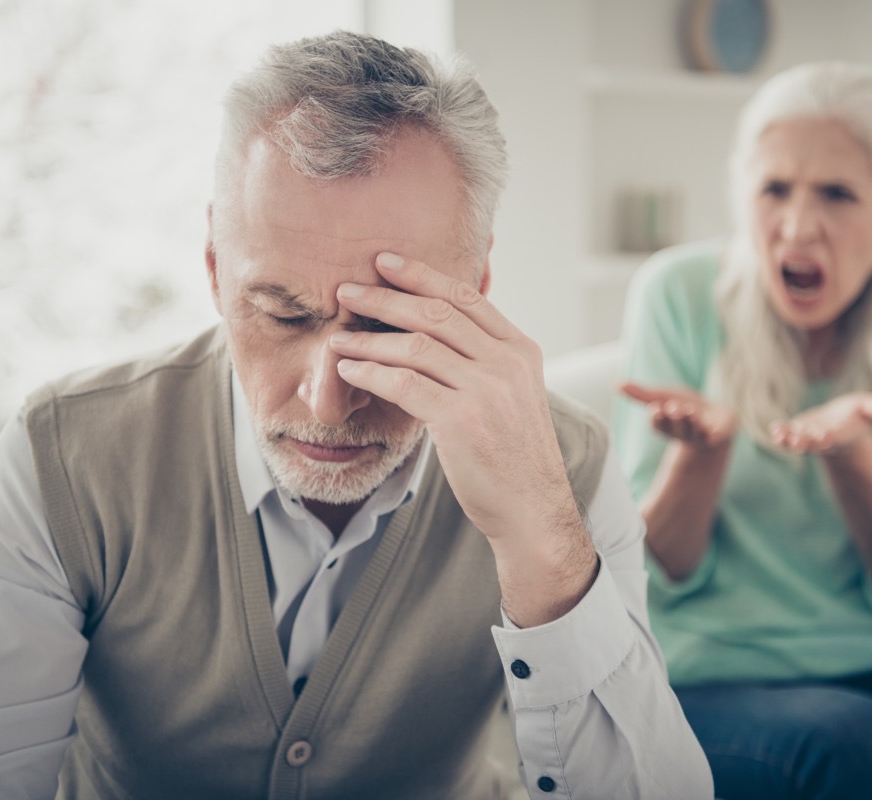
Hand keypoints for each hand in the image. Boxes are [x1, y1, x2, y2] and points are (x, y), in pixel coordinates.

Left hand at [328, 252, 594, 624]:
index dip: (423, 275)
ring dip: (369, 339)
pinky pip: (405, 384)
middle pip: (437, 314)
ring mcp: (487, 389)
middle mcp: (507, 363)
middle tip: (348, 290)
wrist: (533, 509)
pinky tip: (349, 372)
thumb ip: (485, 362)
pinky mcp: (462, 420)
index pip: (467, 297)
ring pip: (416, 346)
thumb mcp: (514, 396)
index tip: (386, 262)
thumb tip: (441, 336)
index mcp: (520, 350)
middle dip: (386, 298)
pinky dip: (371, 373)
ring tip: (339, 337)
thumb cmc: (515, 458)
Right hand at [619, 382, 736, 451]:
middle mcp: (682, 433)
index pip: (658, 425)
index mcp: (667, 425)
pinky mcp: (718, 437)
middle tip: (674, 407)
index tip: (655, 407)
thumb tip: (615, 384)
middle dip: (675, 418)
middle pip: (676, 429)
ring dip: (691, 423)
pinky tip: (714, 432)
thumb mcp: (664, 398)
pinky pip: (715, 438)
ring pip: (694, 432)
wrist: (716, 419)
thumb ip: (642, 394)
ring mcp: (700, 436)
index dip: (656, 418)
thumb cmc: (685, 408)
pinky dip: (715, 435)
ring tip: (690, 411)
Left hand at [769, 392, 871, 455]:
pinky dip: (780, 433)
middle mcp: (822, 440)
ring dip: (788, 441)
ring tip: (780, 437)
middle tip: (798, 442)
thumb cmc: (859, 415)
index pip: (835, 439)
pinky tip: (775, 429)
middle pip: (813, 444)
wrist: (843, 423)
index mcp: (841, 436)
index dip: (829, 438)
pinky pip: (786, 434)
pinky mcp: (796, 431)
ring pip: (796, 442)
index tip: (825, 436)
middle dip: (806, 443)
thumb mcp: (871, 409)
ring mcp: (807, 437)